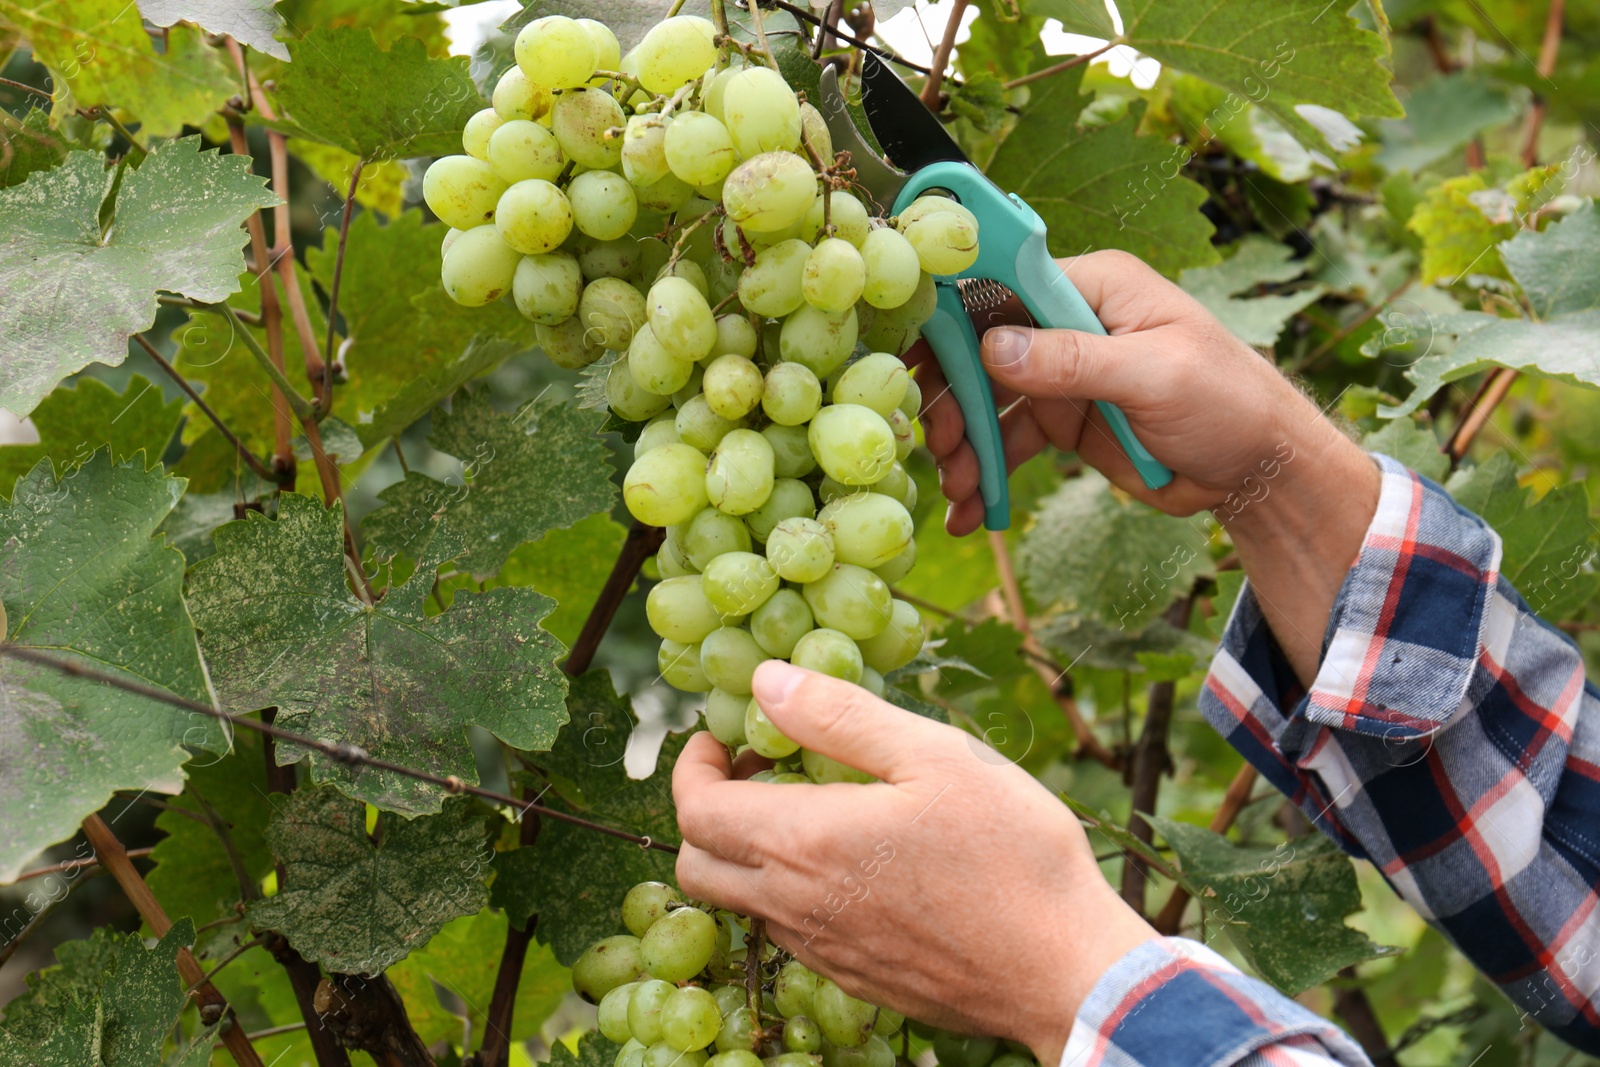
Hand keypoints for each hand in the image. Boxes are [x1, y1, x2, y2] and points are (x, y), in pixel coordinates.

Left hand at [672, 660, 1155, 1064]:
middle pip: (696, 865)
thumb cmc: (1011, 852)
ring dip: (746, 852)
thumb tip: (765, 681)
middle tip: (759, 771)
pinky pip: (788, 934)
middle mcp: (795, 906)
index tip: (722, 737)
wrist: (1066, 971)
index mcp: (803, 842)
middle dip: (706, 809)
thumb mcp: (933, 755)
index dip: (692, 766)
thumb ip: (839, 716)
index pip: (696, 810)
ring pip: (740, 903)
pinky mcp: (854, 979)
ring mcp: (823, 951)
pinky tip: (852, 863)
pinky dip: (788, 892)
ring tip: (810, 809)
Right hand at [912, 249, 1380, 681]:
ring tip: (955, 489)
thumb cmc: (1228, 404)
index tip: (908, 355)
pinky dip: (985, 476)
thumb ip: (1074, 361)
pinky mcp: (1064, 423)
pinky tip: (968, 513)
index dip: (950, 315)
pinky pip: (1008, 443)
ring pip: (987, 402)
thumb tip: (993, 345)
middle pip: (981, 349)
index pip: (1004, 283)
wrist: (1259, 473)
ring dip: (963, 445)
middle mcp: (1069, 323)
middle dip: (951, 399)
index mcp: (1094, 288)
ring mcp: (1062, 375)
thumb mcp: (1154, 377)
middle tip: (934, 446)